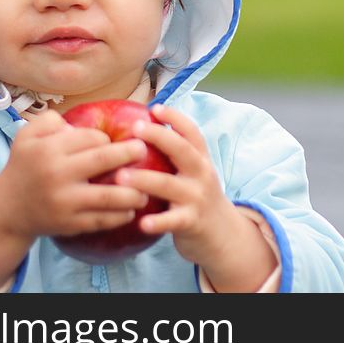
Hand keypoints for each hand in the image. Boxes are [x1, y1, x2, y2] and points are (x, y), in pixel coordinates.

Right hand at [0, 109, 149, 240]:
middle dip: (129, 153)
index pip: (90, 138)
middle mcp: (57, 174)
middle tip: (144, 150)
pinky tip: (132, 211)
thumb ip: (49, 120)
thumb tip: (76, 120)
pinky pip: (100, 220)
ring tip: (147, 189)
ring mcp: (64, 202)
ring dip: (132, 192)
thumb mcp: (26, 136)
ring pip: (107, 196)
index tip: (116, 141)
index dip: (107, 139)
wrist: (6, 210)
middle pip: (102, 161)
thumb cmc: (23, 166)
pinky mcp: (69, 224)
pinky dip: (120, 216)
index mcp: (49, 149)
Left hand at [114, 105, 268, 277]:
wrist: (224, 235)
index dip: (174, 117)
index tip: (154, 108)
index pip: (191, 132)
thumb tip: (140, 129)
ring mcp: (197, 198)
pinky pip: (172, 221)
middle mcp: (201, 174)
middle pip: (181, 149)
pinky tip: (140, 222)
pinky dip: (157, 222)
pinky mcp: (191, 222)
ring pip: (168, 185)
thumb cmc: (197, 197)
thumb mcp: (194, 172)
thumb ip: (175, 155)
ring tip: (119, 176)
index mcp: (200, 159)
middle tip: (135, 129)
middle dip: (159, 136)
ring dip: (143, 178)